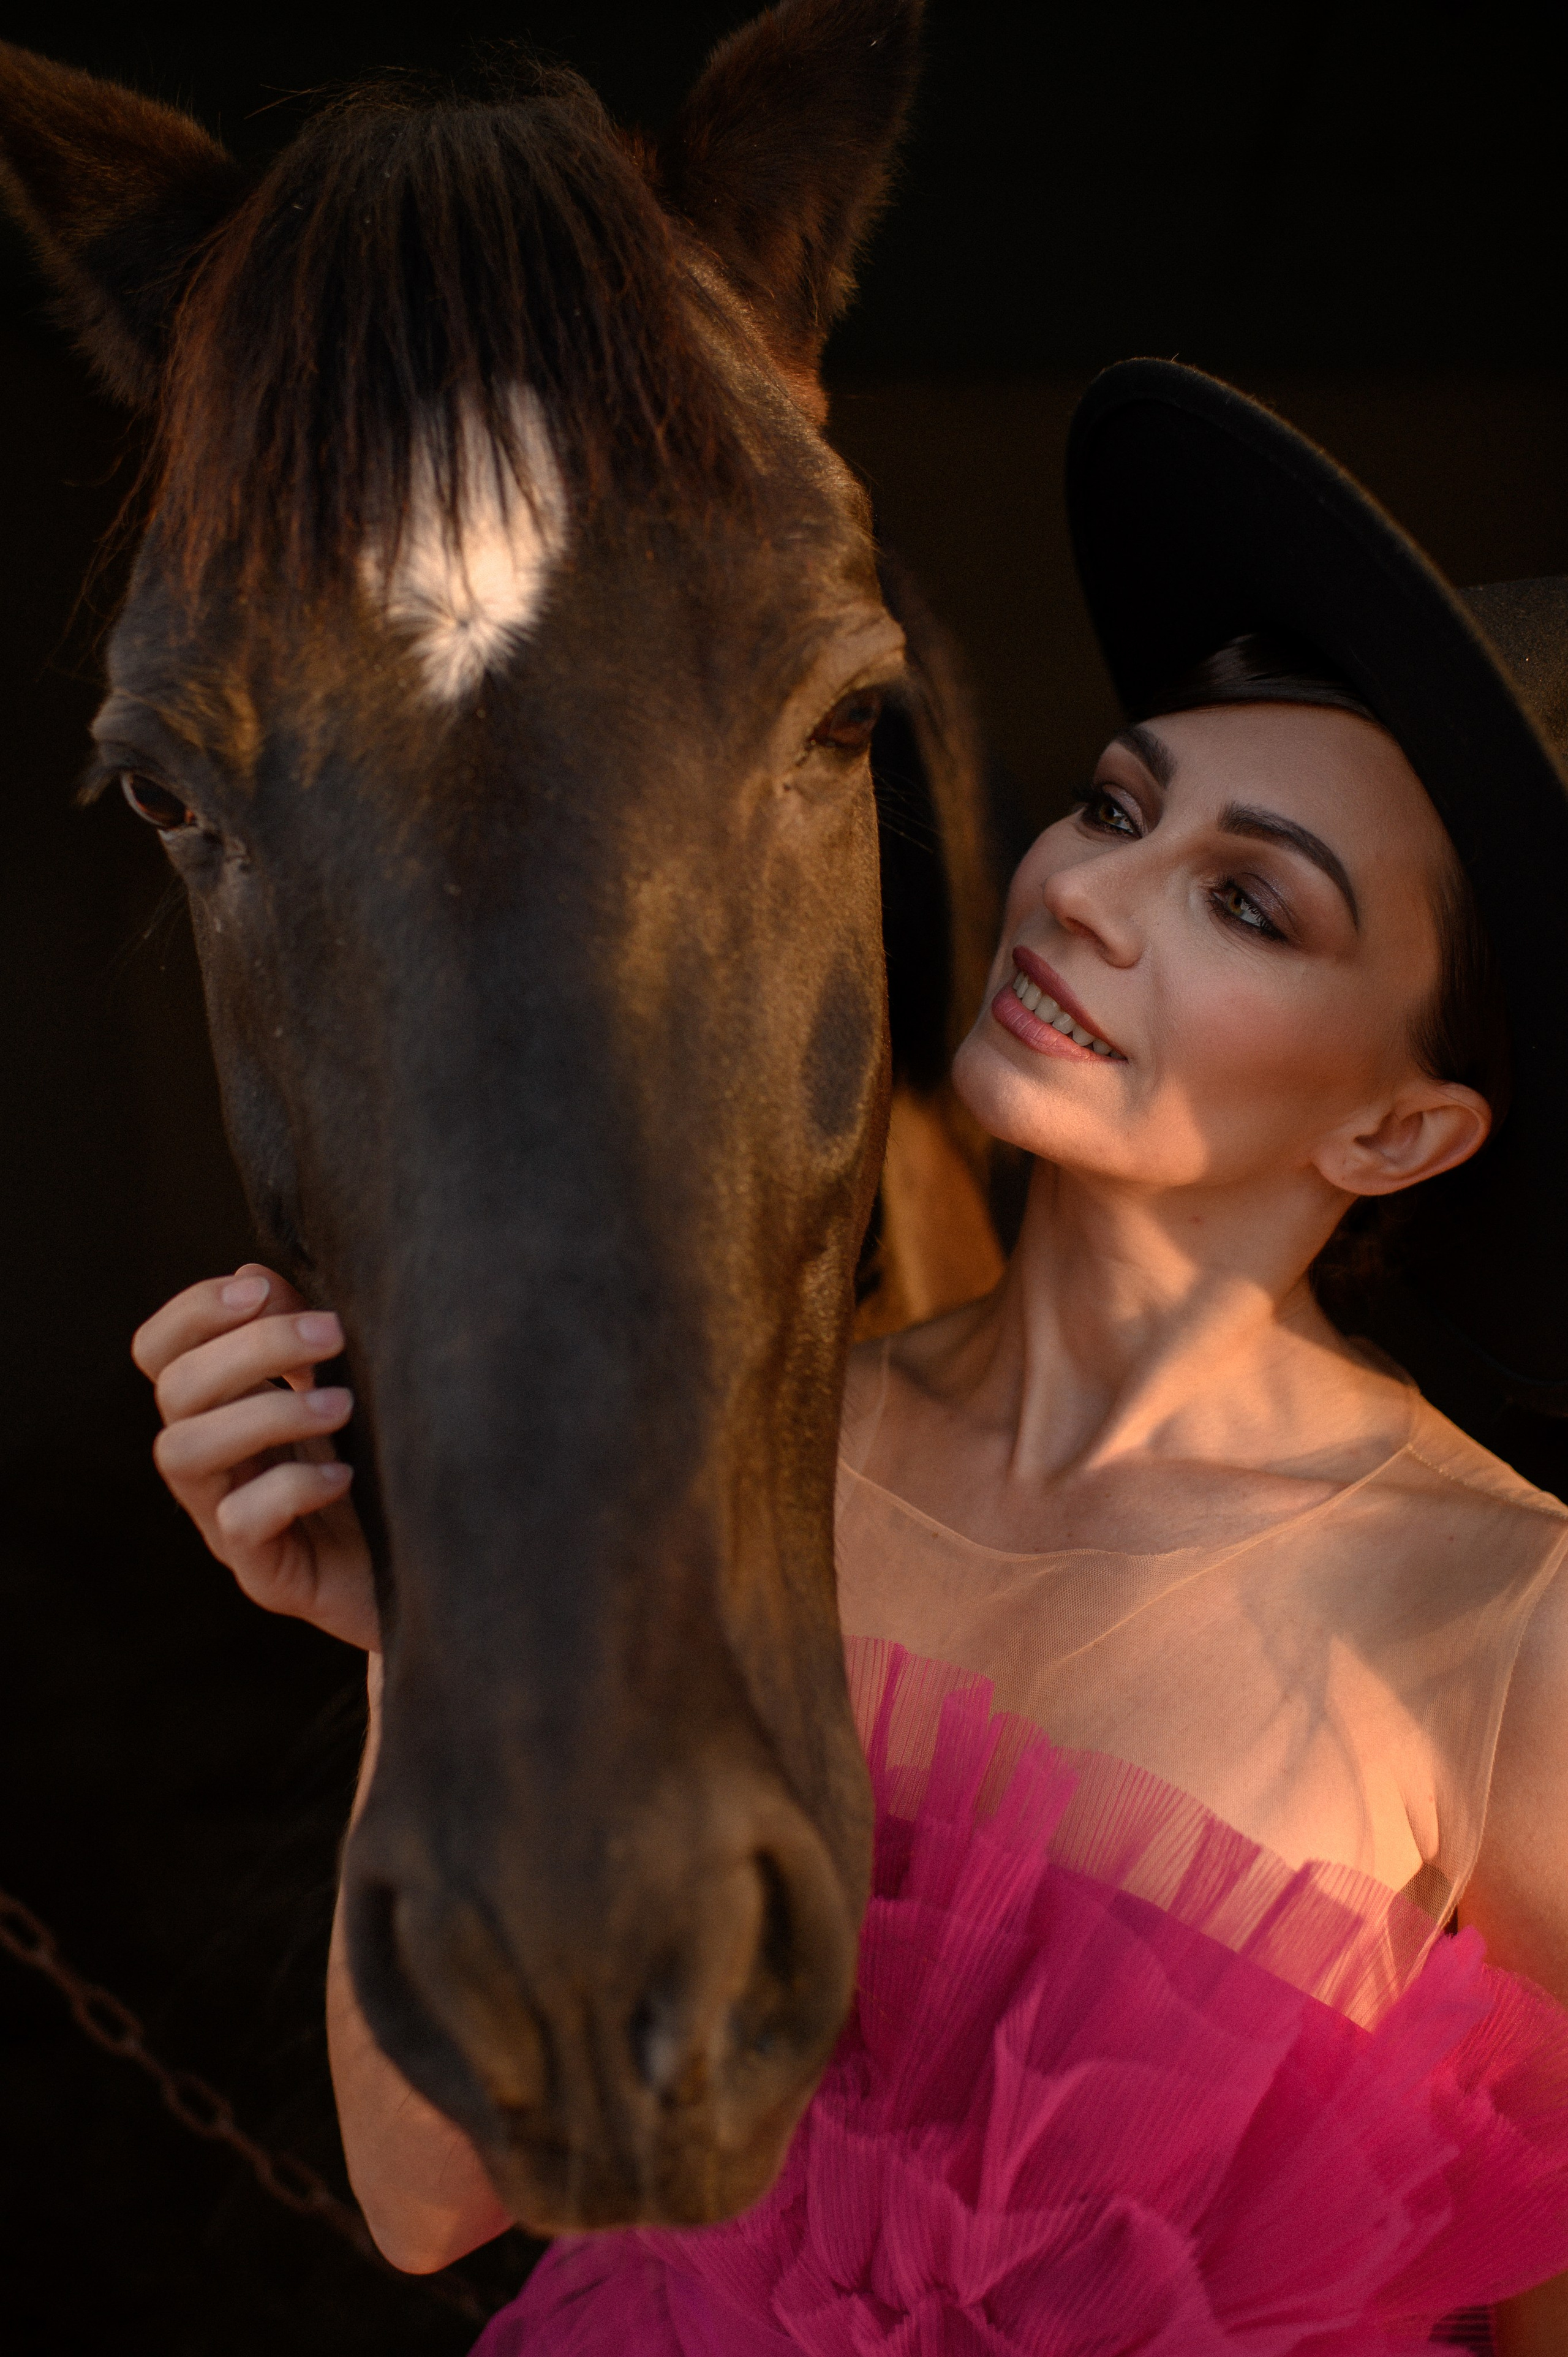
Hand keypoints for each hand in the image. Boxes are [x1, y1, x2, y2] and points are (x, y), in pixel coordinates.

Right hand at [133, 1262, 379, 1651]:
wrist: (437, 1571)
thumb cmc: (389, 1470)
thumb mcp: (351, 1392)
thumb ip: (305, 1337)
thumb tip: (256, 1274)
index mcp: (223, 1409)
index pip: (160, 1350)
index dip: (193, 1311)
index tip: (260, 1289)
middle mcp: (211, 1464)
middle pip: (175, 1390)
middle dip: (251, 1348)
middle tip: (333, 1333)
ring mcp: (227, 1521)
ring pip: (185, 1453)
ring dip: (264, 1414)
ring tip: (343, 1406)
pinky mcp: (263, 1574)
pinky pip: (238, 1524)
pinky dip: (289, 1489)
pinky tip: (344, 1478)